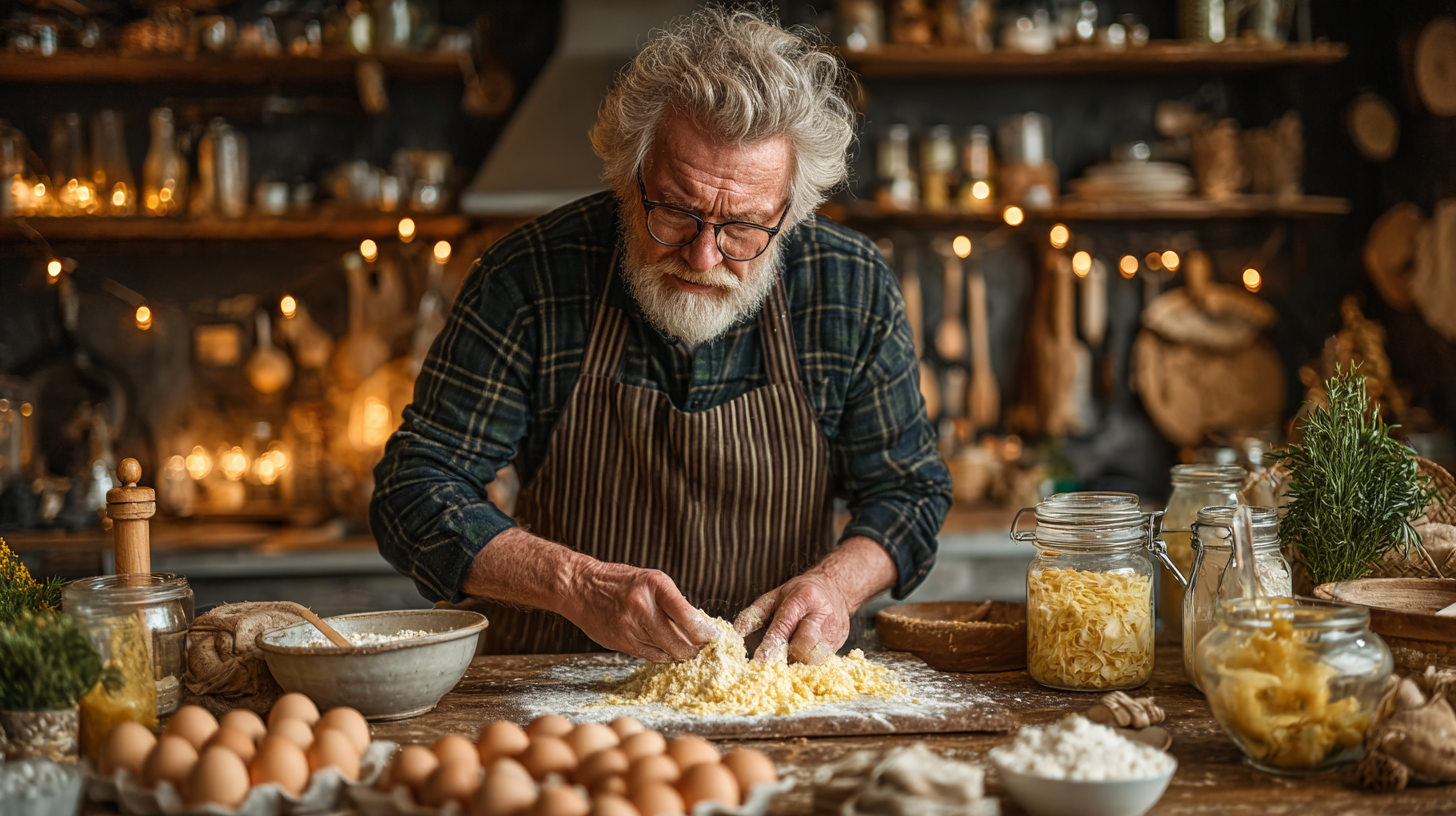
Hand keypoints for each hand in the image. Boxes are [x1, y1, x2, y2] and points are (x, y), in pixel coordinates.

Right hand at [563, 559, 718, 662]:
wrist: (580, 587)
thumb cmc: (620, 582)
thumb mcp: (650, 581)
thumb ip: (672, 602)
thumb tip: (698, 627)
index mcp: (655, 585)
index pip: (687, 615)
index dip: (703, 631)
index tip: (711, 636)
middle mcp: (642, 606)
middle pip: (677, 639)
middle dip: (693, 649)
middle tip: (702, 650)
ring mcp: (629, 626)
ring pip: (665, 651)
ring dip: (678, 654)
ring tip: (686, 652)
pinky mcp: (620, 641)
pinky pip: (649, 655)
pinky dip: (662, 656)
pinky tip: (667, 652)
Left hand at [733, 536, 896, 664]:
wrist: (835, 588)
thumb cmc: (799, 594)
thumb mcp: (774, 596)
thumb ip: (755, 613)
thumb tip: (736, 632)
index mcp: (803, 597)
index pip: (785, 625)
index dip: (772, 644)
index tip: (760, 660)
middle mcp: (822, 613)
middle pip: (803, 644)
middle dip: (787, 655)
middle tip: (774, 661)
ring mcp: (834, 629)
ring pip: (814, 657)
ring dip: (797, 662)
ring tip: (788, 658)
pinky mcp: (841, 642)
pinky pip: (822, 660)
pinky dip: (808, 663)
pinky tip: (801, 658)